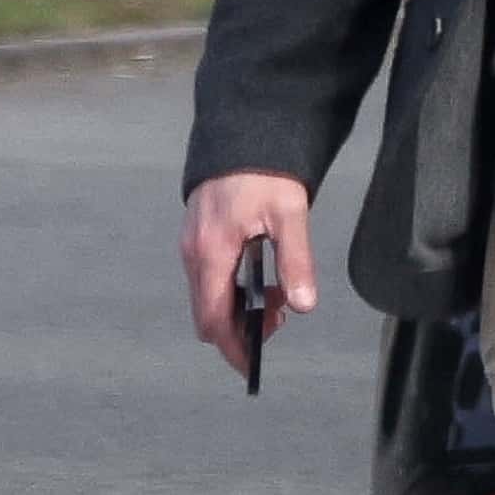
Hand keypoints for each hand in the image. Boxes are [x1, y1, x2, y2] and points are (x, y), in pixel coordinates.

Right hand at [181, 172, 316, 376]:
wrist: (243, 129)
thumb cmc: (266, 171)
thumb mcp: (289, 214)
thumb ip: (295, 261)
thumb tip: (303, 305)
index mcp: (212, 252)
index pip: (214, 320)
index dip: (234, 347)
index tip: (253, 365)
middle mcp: (194, 253)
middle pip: (207, 315)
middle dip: (239, 330)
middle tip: (278, 318)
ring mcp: (191, 245)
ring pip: (207, 297)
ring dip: (237, 308)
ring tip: (276, 292)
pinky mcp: (196, 236)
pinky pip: (208, 278)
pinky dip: (230, 289)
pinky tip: (260, 274)